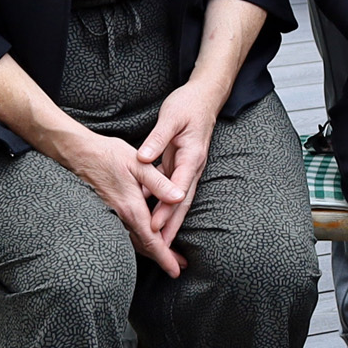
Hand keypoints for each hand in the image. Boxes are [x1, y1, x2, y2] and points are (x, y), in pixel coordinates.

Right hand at [56, 127, 186, 275]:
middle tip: (177, 268)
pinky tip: (145, 238)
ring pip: (134, 241)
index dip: (165, 257)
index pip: (152, 240)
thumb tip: (180, 197)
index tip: (176, 271)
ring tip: (166, 257)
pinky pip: (125, 232)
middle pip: (144, 246)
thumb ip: (160, 183)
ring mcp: (111, 215)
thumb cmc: (109, 155)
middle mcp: (120, 217)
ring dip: (151, 250)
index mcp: (131, 207)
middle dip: (162, 259)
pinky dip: (139, 240)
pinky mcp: (106, 211)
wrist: (77, 153)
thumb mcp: (139, 164)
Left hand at [135, 79, 222, 248]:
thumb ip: (157, 139)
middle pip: (181, 203)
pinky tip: (150, 217)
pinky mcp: (180, 166)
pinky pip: (170, 191)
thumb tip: (143, 158)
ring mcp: (187, 168)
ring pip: (177, 201)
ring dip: (168, 222)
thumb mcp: (171, 118)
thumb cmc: (188, 105)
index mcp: (191, 157)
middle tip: (160, 251)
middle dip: (171, 228)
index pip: (177, 190)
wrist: (204, 96)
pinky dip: (162, 206)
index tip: (153, 226)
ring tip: (157, 243)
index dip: (166, 210)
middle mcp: (191, 167)